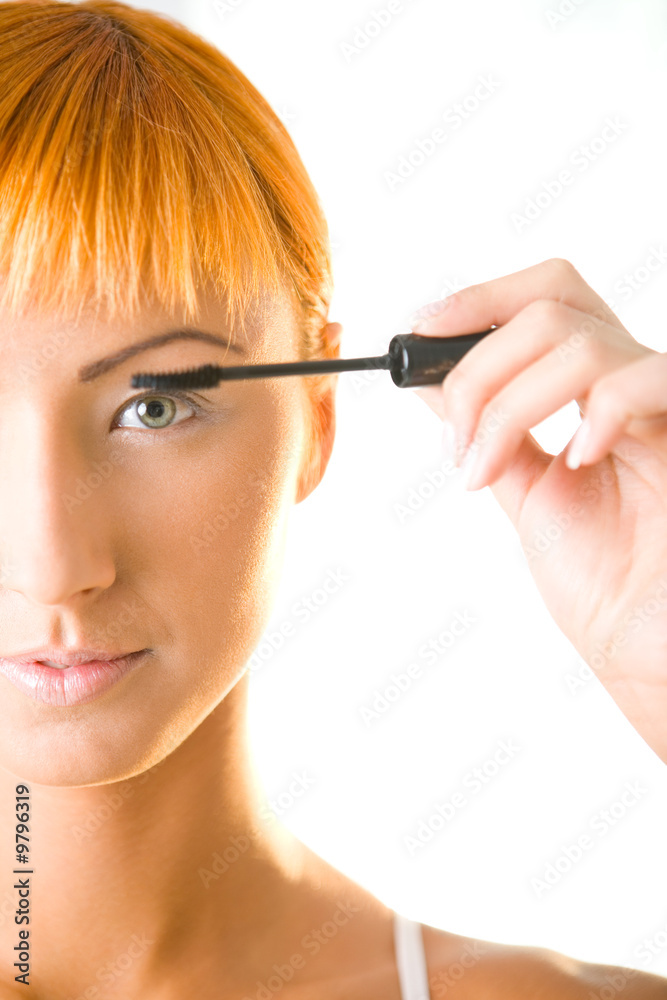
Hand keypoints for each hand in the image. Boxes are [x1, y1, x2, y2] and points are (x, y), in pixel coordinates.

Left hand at [411, 258, 666, 763]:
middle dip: (478, 365)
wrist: (646, 640)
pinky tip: (577, 459)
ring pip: (576, 342)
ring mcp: (664, 403)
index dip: (480, 299)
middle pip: (550, 303)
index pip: (545, 297)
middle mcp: (631, 381)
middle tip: (455, 435)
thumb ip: (487, 430)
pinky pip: (640, 380)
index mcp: (593, 389)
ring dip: (507, 405)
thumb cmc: (602, 579)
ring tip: (487, 469)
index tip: (421, 330)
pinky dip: (592, 411)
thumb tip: (429, 382)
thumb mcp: (523, 489)